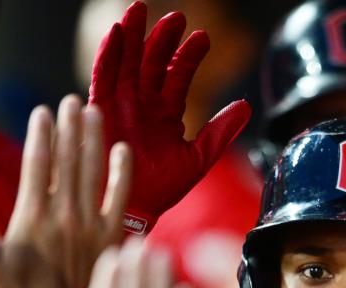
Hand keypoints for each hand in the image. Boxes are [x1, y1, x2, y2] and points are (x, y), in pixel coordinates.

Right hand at [0, 96, 130, 287]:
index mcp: (33, 217)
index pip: (38, 165)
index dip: (41, 135)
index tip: (43, 111)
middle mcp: (65, 215)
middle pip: (68, 161)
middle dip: (69, 128)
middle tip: (72, 100)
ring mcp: (92, 224)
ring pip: (93, 172)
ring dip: (93, 139)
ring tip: (94, 112)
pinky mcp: (113, 235)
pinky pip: (120, 197)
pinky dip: (122, 173)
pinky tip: (123, 150)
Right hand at [89, 2, 251, 228]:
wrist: (135, 209)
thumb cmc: (164, 189)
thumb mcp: (198, 159)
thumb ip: (219, 132)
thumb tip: (246, 105)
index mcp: (166, 113)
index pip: (178, 76)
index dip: (189, 56)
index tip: (204, 37)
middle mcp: (143, 104)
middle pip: (151, 62)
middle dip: (162, 38)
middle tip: (176, 16)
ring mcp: (121, 105)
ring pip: (126, 62)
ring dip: (133, 36)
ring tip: (139, 9)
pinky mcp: (99, 111)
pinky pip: (103, 77)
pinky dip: (109, 55)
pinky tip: (117, 33)